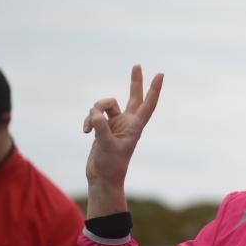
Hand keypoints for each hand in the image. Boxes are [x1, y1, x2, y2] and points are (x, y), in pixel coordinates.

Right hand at [82, 65, 163, 216]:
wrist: (102, 179)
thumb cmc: (110, 166)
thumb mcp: (106, 145)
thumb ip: (101, 126)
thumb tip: (95, 112)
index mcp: (135, 127)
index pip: (147, 104)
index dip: (154, 90)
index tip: (160, 75)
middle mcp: (127, 123)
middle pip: (133, 97)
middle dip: (134, 82)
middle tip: (137, 65)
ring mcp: (115, 124)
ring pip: (105, 105)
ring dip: (95, 110)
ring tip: (90, 127)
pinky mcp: (103, 128)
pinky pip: (94, 115)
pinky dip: (88, 119)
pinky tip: (84, 131)